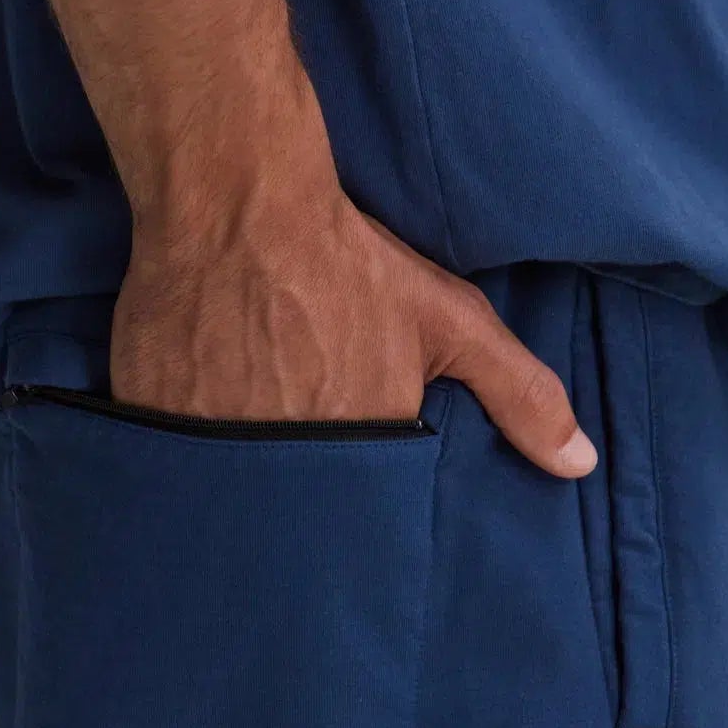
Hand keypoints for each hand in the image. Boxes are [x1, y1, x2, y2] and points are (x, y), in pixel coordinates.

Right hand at [110, 183, 596, 476]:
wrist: (234, 199)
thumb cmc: (347, 262)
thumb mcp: (451, 325)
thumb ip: (521, 396)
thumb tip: (580, 464)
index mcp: (353, 456)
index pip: (355, 528)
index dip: (354, 516)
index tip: (350, 494)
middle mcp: (277, 465)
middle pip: (287, 516)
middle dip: (296, 506)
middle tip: (293, 458)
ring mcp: (204, 447)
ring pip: (224, 495)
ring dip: (239, 480)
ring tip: (245, 438)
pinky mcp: (146, 419)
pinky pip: (167, 463)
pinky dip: (181, 455)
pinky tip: (195, 421)